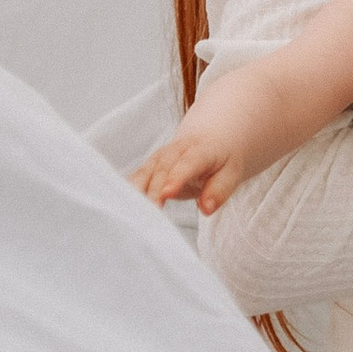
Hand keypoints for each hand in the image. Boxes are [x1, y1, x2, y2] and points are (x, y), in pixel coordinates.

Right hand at [131, 94, 257, 216]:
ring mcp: (159, 158)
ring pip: (144, 174)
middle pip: (162, 170)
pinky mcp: (149, 167)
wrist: (211, 137)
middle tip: (149, 215)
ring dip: (135, 193)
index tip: (168, 193)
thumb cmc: (222, 158)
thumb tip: (206, 209)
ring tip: (131, 214)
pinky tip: (120, 209)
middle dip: (153, 192)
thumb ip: (219, 190)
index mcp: (200, 150)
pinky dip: (127, 192)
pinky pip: (135, 179)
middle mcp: (175, 151)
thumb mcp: (232, 172)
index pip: (187, 163)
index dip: (176, 177)